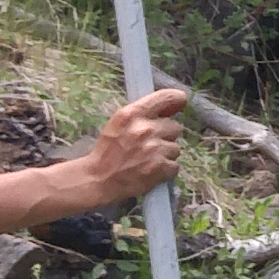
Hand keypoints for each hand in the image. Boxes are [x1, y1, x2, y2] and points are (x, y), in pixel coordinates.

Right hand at [72, 87, 199, 209]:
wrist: (98, 180)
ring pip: (175, 148)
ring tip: (147, 160)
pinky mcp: (160, 168)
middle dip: (165, 136)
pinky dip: (165, 171)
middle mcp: (145, 129)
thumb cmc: (108, 152)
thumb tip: (173, 105)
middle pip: (175, 127)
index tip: (180, 103)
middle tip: (149, 145)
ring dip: (165, 155)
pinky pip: (175, 166)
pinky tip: (150, 171)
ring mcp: (154, 149)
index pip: (166, 98)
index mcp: (132, 114)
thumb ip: (143, 113)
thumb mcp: (120, 123)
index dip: (177, 100)